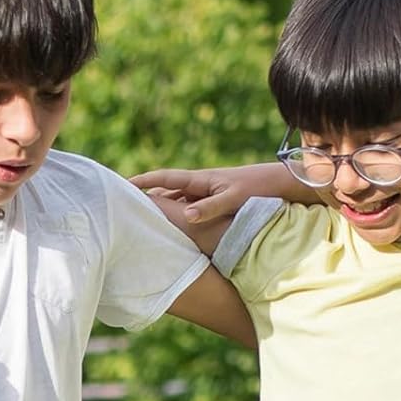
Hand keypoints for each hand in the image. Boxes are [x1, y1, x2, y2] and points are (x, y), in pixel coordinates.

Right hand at [131, 166, 268, 222]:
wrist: (277, 183)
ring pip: (177, 198)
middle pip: (167, 189)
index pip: (164, 178)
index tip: (123, 185)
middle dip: (147, 193)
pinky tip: (173, 223)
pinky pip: (190, 206)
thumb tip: (187, 216)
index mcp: (200, 179)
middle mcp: (200, 184)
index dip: (144, 181)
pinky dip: (179, 212)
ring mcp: (207, 192)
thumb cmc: (257, 190)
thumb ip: (210, 208)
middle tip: (125, 202)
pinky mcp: (216, 200)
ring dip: (162, 204)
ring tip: (143, 215)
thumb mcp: (233, 199)